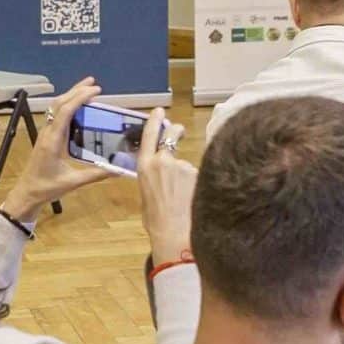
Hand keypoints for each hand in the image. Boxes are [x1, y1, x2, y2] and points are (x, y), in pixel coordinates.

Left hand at [0, 78, 112, 222]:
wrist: (26, 194)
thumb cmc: (46, 188)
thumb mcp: (72, 182)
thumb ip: (95, 175)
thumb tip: (117, 169)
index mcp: (53, 141)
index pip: (65, 111)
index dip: (79, 98)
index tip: (96, 90)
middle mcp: (47, 133)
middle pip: (59, 103)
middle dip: (76, 90)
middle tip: (94, 83)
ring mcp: (45, 134)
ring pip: (55, 107)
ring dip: (70, 96)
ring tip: (87, 89)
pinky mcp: (46, 137)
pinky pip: (56, 116)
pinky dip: (67, 106)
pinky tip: (78, 107)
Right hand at [135, 107, 195, 262]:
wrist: (173, 232)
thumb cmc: (156, 219)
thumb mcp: (146, 194)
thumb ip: (154, 177)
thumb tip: (163, 173)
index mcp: (145, 167)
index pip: (149, 136)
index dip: (154, 121)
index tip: (159, 111)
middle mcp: (163, 161)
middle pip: (171, 136)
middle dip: (176, 130)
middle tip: (180, 130)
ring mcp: (182, 166)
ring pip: (187, 165)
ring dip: (187, 176)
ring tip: (184, 197)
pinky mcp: (198, 173)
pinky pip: (198, 175)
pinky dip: (197, 183)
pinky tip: (193, 198)